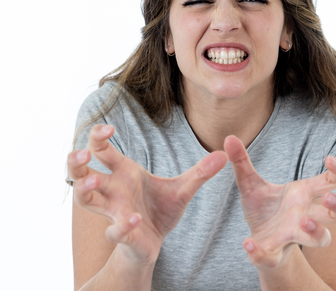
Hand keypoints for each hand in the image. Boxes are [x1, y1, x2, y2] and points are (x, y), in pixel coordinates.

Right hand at [68, 124, 227, 264]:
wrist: (155, 242)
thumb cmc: (160, 210)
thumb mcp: (183, 188)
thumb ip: (201, 172)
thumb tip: (225, 153)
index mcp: (123, 173)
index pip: (101, 150)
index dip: (98, 137)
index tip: (109, 128)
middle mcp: (113, 191)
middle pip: (80, 173)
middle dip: (75, 162)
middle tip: (81, 153)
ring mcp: (115, 212)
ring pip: (85, 202)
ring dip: (84, 191)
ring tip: (91, 182)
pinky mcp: (124, 235)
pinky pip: (115, 231)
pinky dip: (121, 226)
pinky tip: (132, 219)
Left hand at [224, 135, 335, 269]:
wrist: (257, 237)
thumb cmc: (264, 206)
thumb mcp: (250, 183)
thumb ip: (241, 161)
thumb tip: (229, 137)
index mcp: (302, 195)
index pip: (331, 182)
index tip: (331, 159)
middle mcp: (305, 216)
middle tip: (329, 198)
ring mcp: (293, 236)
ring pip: (322, 239)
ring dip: (317, 232)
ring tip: (303, 222)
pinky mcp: (274, 253)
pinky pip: (272, 257)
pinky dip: (260, 253)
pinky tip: (248, 243)